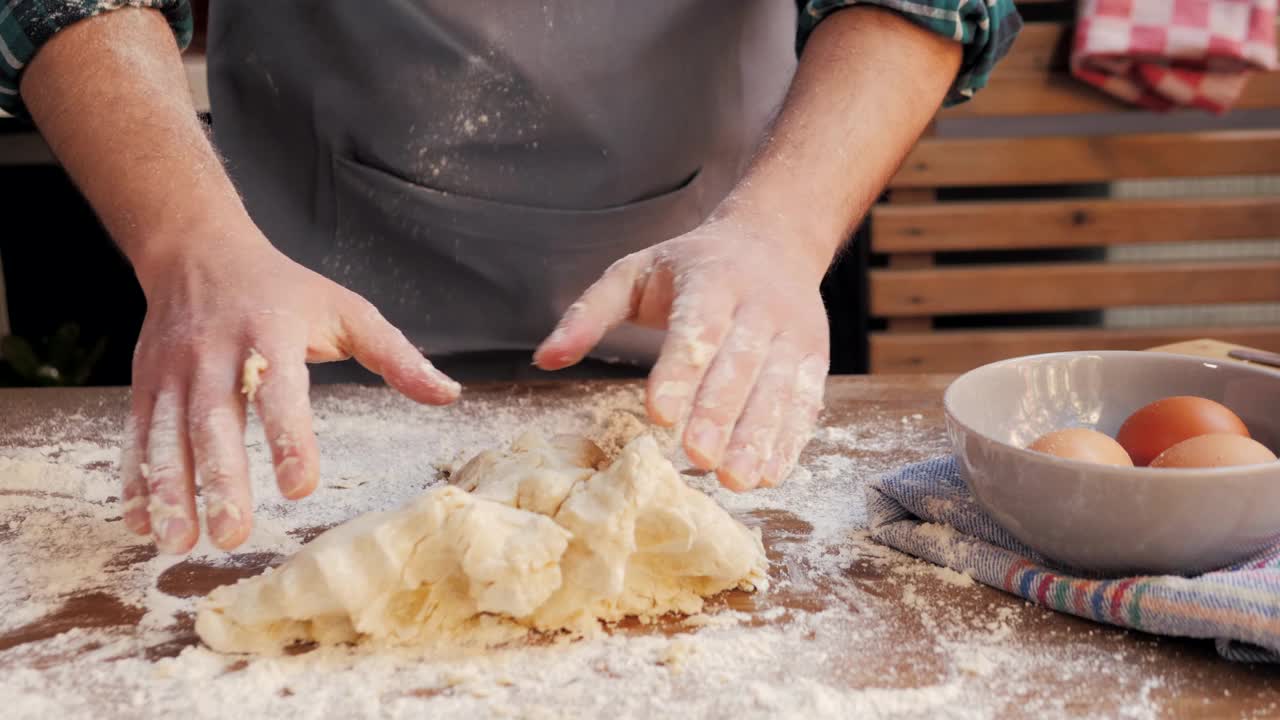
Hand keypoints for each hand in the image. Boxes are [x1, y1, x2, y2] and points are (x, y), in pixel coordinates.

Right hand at [120, 223, 460, 553]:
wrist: (197, 250)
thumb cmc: (284, 289)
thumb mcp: (346, 310)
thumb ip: (395, 356)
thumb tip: (450, 394)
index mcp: (271, 333)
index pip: (279, 390)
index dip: (288, 438)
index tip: (300, 487)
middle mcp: (216, 353)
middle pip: (214, 420)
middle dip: (220, 480)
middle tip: (232, 535)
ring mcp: (174, 370)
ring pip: (167, 434)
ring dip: (168, 490)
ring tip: (177, 543)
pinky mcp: (146, 383)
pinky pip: (137, 434)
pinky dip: (134, 479)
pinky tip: (139, 522)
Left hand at [534, 214, 829, 489]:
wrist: (773, 240)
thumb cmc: (691, 267)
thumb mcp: (633, 273)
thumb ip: (588, 315)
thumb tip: (544, 360)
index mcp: (710, 280)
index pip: (697, 328)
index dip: (680, 372)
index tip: (659, 416)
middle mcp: (758, 305)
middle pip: (741, 364)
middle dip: (720, 414)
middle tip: (698, 460)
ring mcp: (792, 332)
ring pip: (779, 387)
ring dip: (759, 436)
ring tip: (735, 480)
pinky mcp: (814, 357)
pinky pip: (805, 401)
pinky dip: (789, 439)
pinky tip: (768, 473)